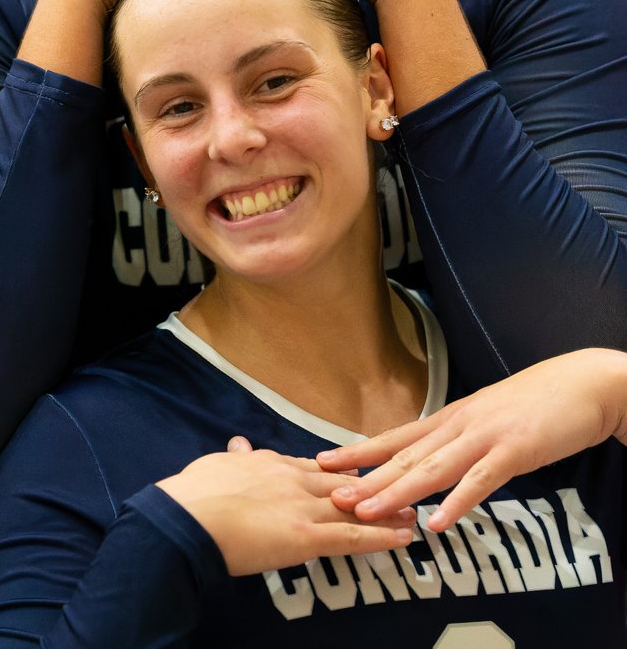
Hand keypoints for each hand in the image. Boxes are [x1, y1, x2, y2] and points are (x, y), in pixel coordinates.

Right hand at [156, 446, 414, 576]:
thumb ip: (235, 457)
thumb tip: (239, 444)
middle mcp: (293, 479)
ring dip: (387, 509)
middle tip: (399, 485)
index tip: (356, 470)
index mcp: (270, 463)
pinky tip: (403, 538)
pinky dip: (381, 537)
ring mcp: (302, 506)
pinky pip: (352, 536)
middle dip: (372, 485)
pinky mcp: (306, 535)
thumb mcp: (216, 464)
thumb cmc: (194, 496)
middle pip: (341, 481)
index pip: (312, 466)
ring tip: (412, 510)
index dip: (338, 470)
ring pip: (354, 506)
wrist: (188, 518)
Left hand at [316, 349, 626, 531]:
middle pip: (404, 456)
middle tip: (331, 496)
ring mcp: (485, 437)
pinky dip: (457, 502)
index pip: (395, 437)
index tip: (324, 463)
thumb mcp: (487, 418)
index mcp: (450, 418)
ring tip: (367, 512)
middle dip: (366, 478)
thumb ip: (459, 439)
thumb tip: (432, 460)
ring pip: (432, 468)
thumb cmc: (535, 404)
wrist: (583, 383)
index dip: (358, 451)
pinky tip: (437, 523)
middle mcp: (458, 425)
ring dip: (397, 492)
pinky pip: (481, 480)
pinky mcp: (515, 451)